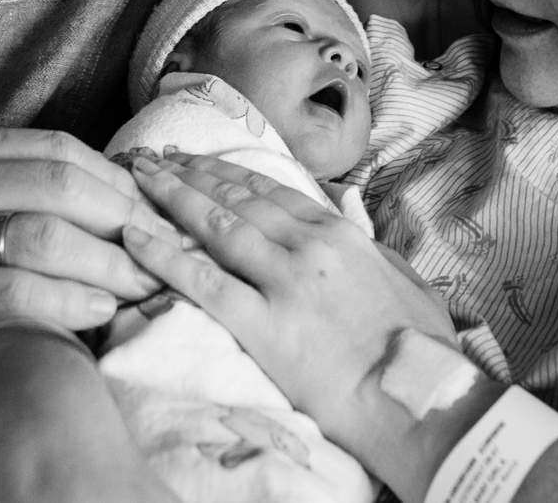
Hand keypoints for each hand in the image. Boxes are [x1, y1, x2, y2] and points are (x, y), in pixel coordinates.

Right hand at [0, 126, 176, 391]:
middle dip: (130, 220)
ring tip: (145, 287)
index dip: (122, 181)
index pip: (62, 150)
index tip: (159, 211)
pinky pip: (15, 288)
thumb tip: (104, 194)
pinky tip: (98, 314)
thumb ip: (5, 182)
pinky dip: (69, 300)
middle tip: (167, 252)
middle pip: (66, 184)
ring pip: (49, 233)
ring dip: (111, 263)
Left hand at [121, 151, 487, 498]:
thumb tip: (355, 227)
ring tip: (139, 178)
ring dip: (173, 196)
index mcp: (340, 234)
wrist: (420, 398)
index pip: (272, 191)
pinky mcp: (262, 324)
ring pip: (216, 224)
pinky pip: (201, 282)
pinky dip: (164, 256)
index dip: (230, 172)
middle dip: (193, 173)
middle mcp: (307, 246)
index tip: (200, 160)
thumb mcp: (408, 282)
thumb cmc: (422, 349)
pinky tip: (134, 238)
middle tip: (157, 158)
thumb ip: (375, 250)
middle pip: (237, 197)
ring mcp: (283, 282)